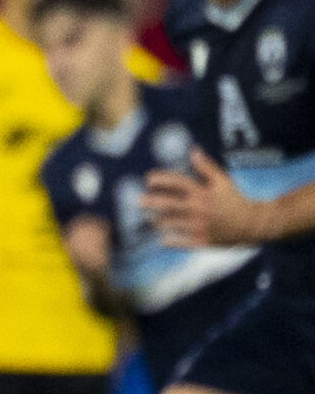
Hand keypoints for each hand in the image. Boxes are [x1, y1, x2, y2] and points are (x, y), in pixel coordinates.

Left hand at [144, 150, 268, 246]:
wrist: (254, 223)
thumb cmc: (235, 200)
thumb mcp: (223, 181)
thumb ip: (207, 167)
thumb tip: (193, 151)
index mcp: (203, 192)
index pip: (178, 182)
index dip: (161, 179)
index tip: (148, 179)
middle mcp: (199, 209)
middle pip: (168, 204)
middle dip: (151, 201)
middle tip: (138, 200)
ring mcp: (200, 226)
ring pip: (171, 224)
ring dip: (158, 221)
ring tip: (151, 219)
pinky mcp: (203, 241)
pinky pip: (181, 242)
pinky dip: (170, 241)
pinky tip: (163, 239)